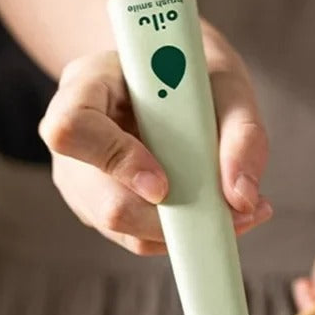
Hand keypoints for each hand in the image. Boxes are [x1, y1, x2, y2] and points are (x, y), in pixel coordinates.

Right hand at [38, 32, 271, 254]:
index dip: (117, 162)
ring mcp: (84, 182)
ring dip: (184, 231)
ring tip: (238, 211)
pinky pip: (140, 238)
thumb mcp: (226, 82)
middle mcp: (74, 140)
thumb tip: (241, 196)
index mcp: (86, 85)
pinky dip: (183, 234)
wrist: (171, 82)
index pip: (73, 128)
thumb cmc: (193, 76)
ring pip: (124, 230)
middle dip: (170, 219)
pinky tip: (217, 212)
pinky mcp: (103, 211)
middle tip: (229, 210)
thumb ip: (241, 132)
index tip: (163, 183)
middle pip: (103, 202)